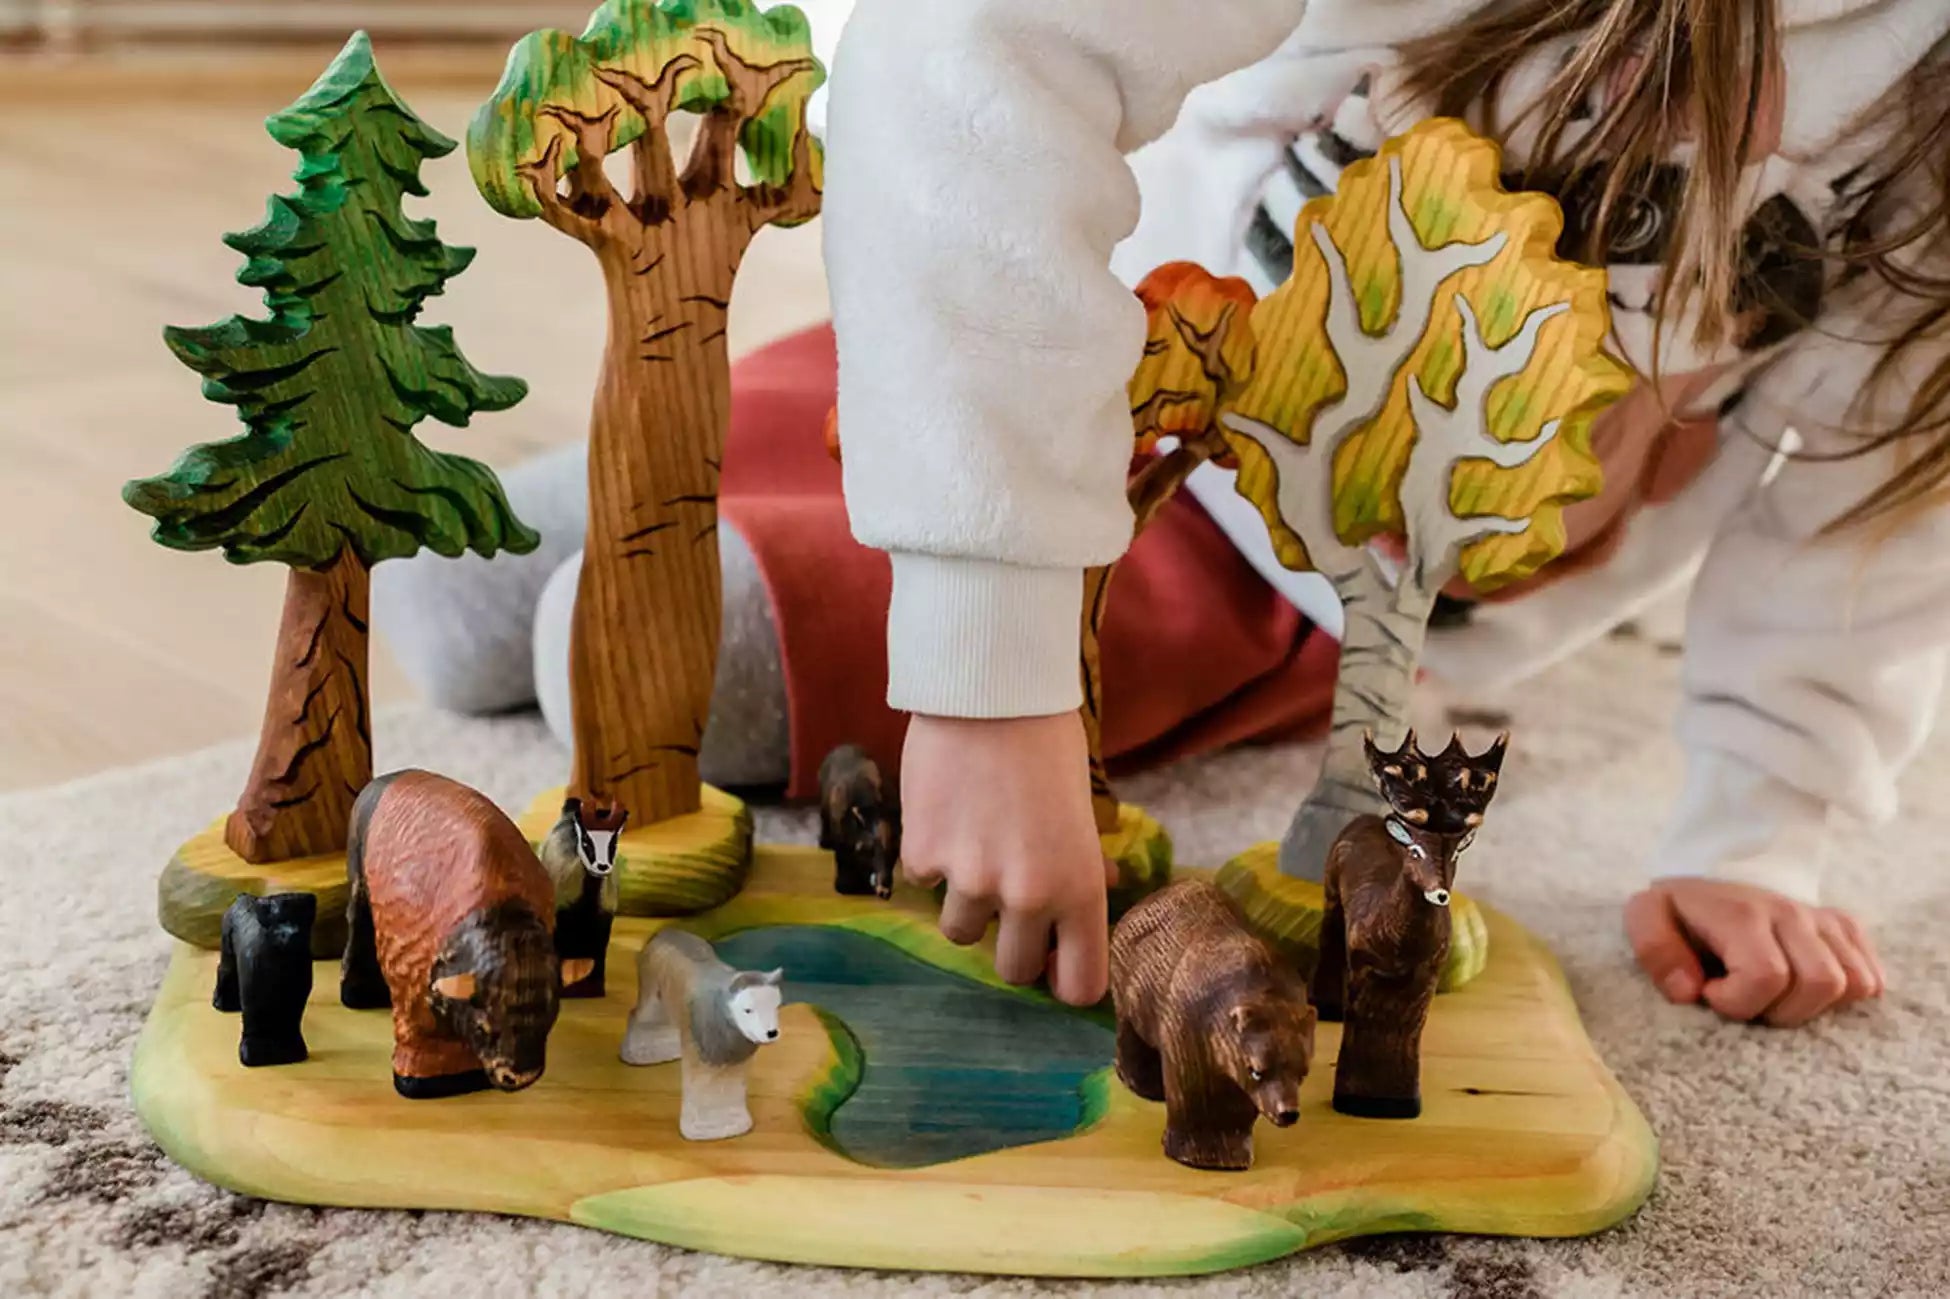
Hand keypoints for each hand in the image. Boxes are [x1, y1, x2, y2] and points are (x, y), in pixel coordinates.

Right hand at [899, 713, 1117, 1005]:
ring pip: (961, 931)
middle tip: (1010, 907)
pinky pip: (925, 882)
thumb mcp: (1083, 808)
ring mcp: (969, 881)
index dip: (1066, 979)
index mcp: (1080, 887)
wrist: (987, 691)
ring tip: (975, 847)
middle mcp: (1026, 896)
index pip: (1080, 985)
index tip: (1057, 964)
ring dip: (967, 902)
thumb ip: (1085, 863)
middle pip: (1013, 971)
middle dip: (1013, 947)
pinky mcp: (922, 857)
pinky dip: (933, 858)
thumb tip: (1099, 890)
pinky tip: (947, 812)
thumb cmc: (1047, 741)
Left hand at [1624, 878, 1884, 1026]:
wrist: (1715, 870)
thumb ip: (1656, 951)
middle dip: (1779, 1010)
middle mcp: (1792, 914)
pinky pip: (1871, 978)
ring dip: (1814, 1006)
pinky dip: (1845, 994)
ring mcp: (1824, 920)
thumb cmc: (1681, 907)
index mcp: (1743, 914)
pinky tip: (1804, 988)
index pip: (1766, 975)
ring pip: (1853, 983)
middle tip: (1746, 999)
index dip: (1738, 1002)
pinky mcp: (1845, 928)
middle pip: (1819, 984)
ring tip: (1774, 996)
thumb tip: (1689, 992)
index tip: (1711, 994)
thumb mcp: (1647, 917)